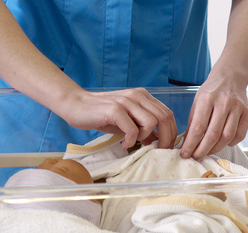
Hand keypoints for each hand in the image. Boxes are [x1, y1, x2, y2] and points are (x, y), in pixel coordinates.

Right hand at [59, 87, 177, 150]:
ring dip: (147, 138)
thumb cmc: (102, 115)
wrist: (76, 105)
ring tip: (135, 144)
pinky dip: (131, 140)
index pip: (168, 114)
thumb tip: (159, 141)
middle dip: (165, 138)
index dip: (171, 132)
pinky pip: (132, 129)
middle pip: (164, 118)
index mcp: (143, 96)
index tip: (166, 147)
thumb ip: (143, 128)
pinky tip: (123, 144)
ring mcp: (126, 101)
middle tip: (157, 151)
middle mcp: (138, 96)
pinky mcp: (114, 109)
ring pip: (151, 122)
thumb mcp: (127, 121)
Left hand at [179, 74, 247, 158]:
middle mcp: (224, 103)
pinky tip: (223, 143)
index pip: (198, 128)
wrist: (231, 77)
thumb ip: (193, 123)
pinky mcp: (247, 113)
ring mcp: (237, 108)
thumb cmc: (211, 91)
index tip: (185, 154)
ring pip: (227, 137)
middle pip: (213, 135)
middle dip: (203, 150)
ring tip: (208, 151)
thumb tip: (187, 145)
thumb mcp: (197, 102)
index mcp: (207, 99)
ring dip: (216, 149)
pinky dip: (231, 143)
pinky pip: (240, 135)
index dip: (191, 144)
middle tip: (196, 156)